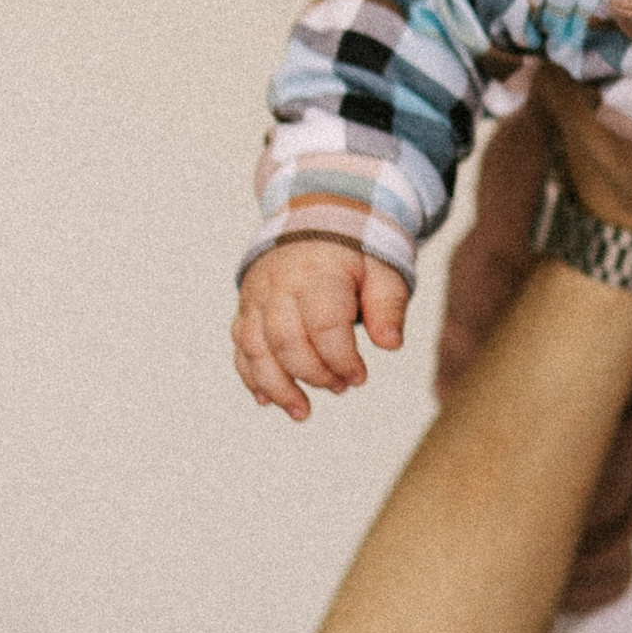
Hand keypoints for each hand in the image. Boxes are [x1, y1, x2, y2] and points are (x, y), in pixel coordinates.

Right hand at [234, 240, 408, 419]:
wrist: (315, 220)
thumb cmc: (354, 253)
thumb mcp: (382, 271)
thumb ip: (388, 306)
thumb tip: (390, 344)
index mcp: (316, 275)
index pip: (323, 326)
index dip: (342, 359)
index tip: (360, 377)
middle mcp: (278, 286)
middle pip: (286, 342)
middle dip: (313, 375)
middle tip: (341, 388)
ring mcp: (257, 298)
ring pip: (255, 348)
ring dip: (277, 387)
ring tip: (301, 412)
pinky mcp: (246, 309)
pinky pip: (241, 347)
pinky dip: (252, 376)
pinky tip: (268, 400)